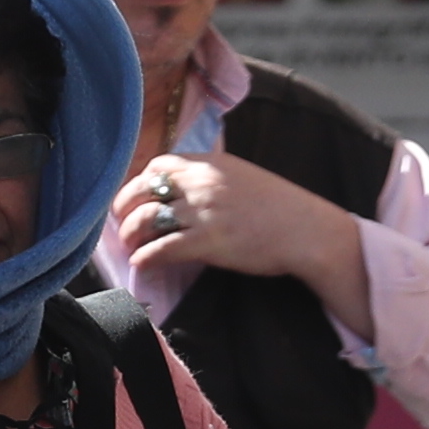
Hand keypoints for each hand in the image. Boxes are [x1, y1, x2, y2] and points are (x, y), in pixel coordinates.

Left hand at [112, 152, 374, 339]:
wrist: (306, 230)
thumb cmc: (280, 208)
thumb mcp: (243, 177)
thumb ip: (214, 177)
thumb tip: (188, 187)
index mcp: (211, 163)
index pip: (160, 165)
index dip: (142, 181)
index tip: (140, 198)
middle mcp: (202, 183)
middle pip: (145, 189)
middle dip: (126, 207)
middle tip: (122, 224)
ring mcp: (203, 212)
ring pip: (147, 219)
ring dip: (131, 235)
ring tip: (131, 247)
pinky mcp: (208, 242)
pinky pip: (162, 248)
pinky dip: (145, 257)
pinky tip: (140, 265)